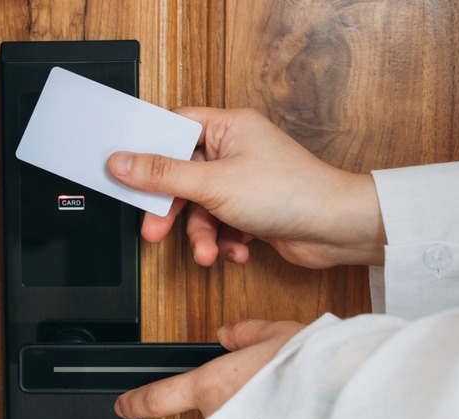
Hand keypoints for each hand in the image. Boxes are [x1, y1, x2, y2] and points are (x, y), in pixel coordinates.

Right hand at [107, 107, 385, 268]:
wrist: (336, 229)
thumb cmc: (291, 193)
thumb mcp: (214, 184)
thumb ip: (163, 175)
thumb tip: (122, 162)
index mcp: (228, 127)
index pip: (174, 129)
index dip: (149, 152)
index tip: (126, 173)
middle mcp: (237, 150)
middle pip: (183, 175)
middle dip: (174, 209)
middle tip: (155, 230)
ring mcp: (245, 180)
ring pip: (202, 207)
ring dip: (203, 234)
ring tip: (209, 252)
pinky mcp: (253, 208)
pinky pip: (223, 223)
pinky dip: (226, 241)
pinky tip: (238, 250)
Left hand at [113, 320, 303, 418]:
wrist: (337, 392)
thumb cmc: (307, 364)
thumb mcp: (275, 334)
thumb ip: (246, 334)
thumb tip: (229, 333)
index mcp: (211, 386)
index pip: (158, 398)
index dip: (136, 403)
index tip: (123, 407)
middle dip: (231, 407)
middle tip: (263, 391)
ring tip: (282, 403)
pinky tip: (287, 416)